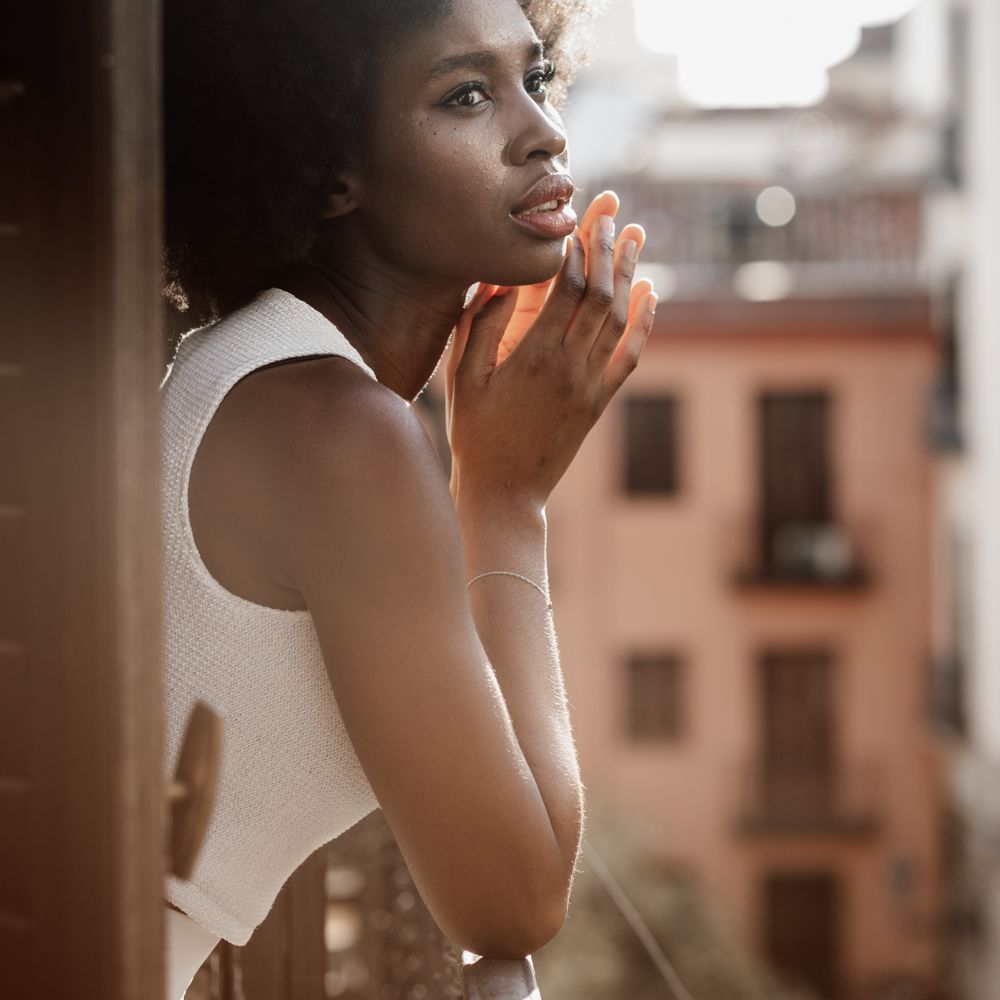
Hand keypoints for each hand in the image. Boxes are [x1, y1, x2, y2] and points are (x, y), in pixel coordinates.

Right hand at [445, 197, 657, 509]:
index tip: (577, 214)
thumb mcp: (463, 379)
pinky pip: (630, 354)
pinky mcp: (600, 401)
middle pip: (600, 291)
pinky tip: (650, 292)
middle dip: (607, 243)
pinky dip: (645, 321)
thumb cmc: (475, 435)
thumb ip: (479, 326)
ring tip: (636, 232)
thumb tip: (499, 279)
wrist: (506, 492)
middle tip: (612, 204)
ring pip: (620, 317)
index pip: (566, 285)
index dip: (575, 245)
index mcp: (534, 355)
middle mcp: (570, 365)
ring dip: (629, 271)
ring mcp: (591, 384)